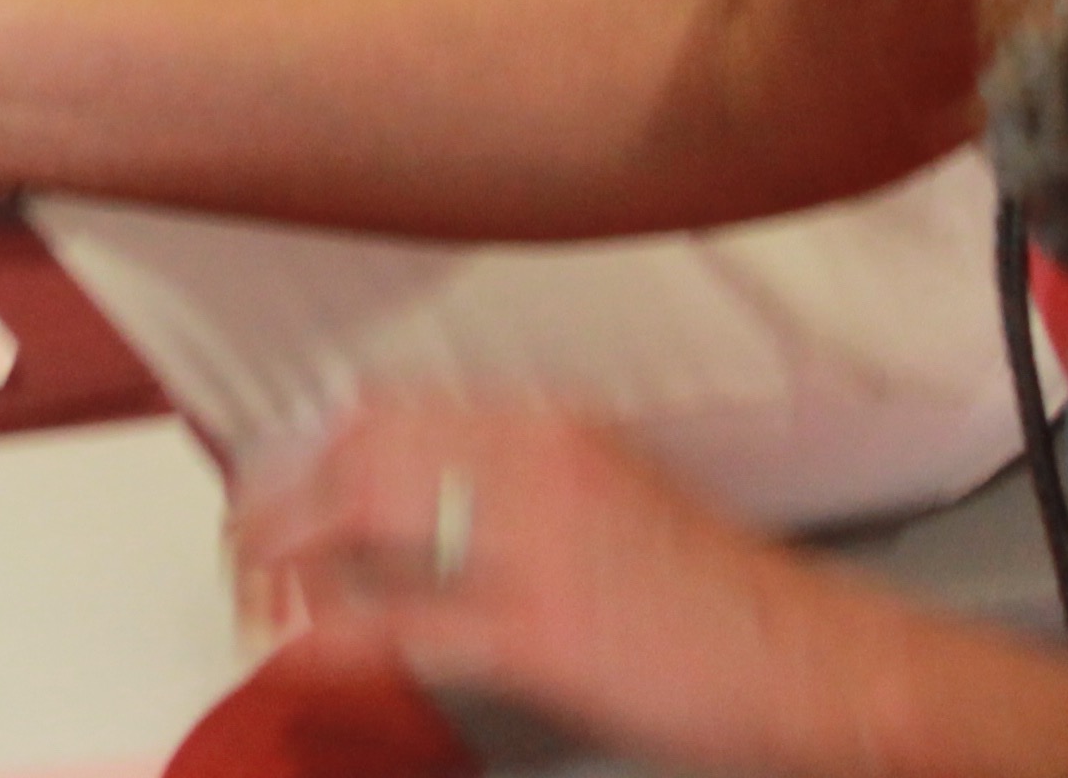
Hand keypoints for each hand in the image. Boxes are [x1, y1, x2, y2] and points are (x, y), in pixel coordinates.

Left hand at [230, 401, 1067, 777]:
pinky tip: (298, 648)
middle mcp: (535, 465)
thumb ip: (523, 477)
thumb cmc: (726, 595)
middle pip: (358, 452)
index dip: (313, 443)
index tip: (274, 475)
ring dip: (288, 559)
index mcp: (552, 426)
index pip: (391, 407)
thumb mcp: (615, 493)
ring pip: (364, 523)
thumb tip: (428, 490)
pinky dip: (332, 635)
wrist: (825, 660)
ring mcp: (536, 547)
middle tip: (243, 538)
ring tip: (253, 592)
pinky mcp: (543, 632)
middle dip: (280, 496)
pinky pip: (403, 624)